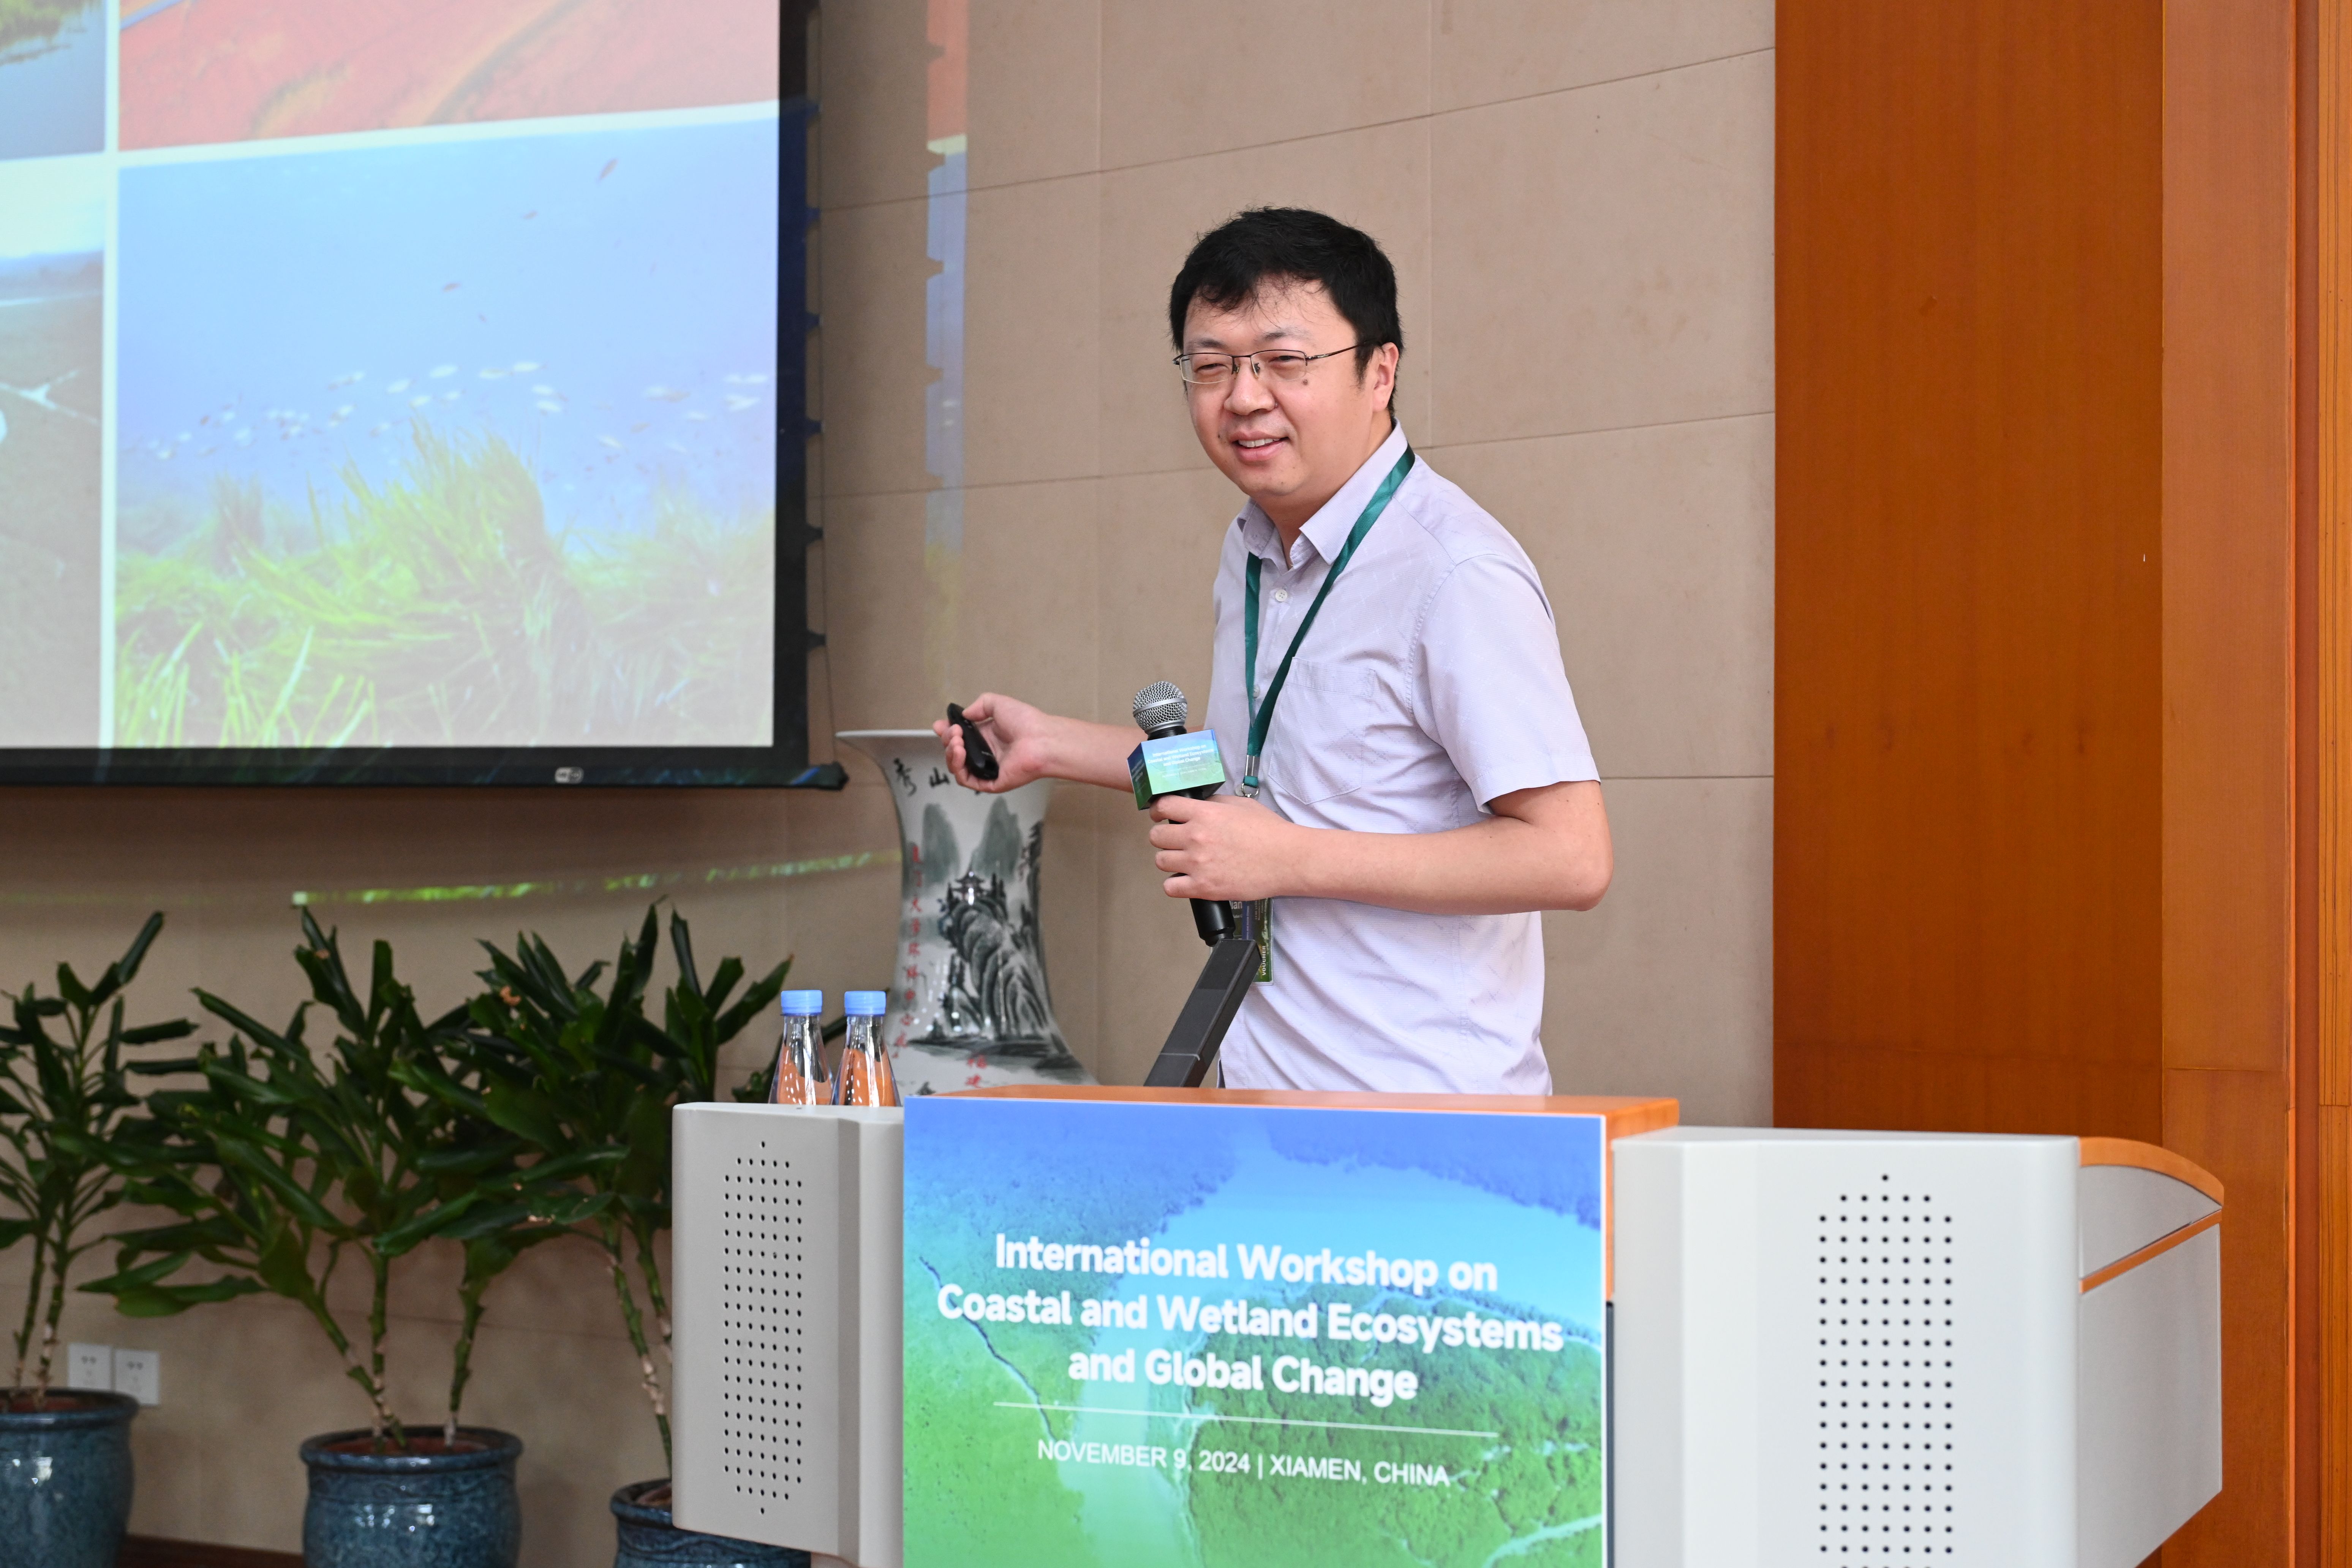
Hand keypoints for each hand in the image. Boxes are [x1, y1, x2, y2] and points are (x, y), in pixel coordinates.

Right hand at [932, 692, 1054, 791]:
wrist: (1041, 738)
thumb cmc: (1025, 721)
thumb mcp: (998, 704)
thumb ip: (979, 706)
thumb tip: (964, 715)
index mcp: (987, 737)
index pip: (960, 738)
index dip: (948, 732)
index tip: (940, 725)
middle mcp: (986, 753)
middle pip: (956, 752)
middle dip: (948, 740)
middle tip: (954, 732)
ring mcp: (988, 769)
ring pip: (958, 768)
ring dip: (951, 753)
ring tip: (957, 742)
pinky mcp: (991, 782)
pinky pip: (968, 781)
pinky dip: (958, 768)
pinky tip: (959, 753)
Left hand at [1148, 793, 1305, 902]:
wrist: (1287, 860)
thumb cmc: (1269, 831)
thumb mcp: (1241, 805)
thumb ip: (1214, 804)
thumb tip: (1195, 806)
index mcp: (1205, 814)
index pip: (1164, 806)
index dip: (1159, 811)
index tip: (1161, 816)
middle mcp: (1196, 837)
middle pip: (1156, 836)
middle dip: (1164, 837)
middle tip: (1176, 841)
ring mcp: (1198, 864)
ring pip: (1161, 861)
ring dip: (1170, 860)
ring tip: (1184, 862)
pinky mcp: (1204, 888)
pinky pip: (1170, 888)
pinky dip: (1175, 885)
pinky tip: (1187, 880)